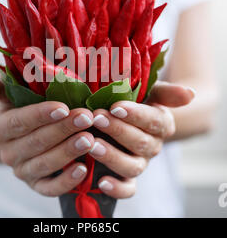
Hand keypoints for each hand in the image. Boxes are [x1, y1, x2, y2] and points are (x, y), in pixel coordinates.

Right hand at [0, 74, 95, 196]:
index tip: (63, 107)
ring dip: (68, 152)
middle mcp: (8, 153)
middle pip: (36, 142)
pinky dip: (66, 181)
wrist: (24, 134)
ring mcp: (22, 171)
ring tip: (89, 139)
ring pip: (44, 164)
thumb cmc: (21, 107)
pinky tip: (82, 169)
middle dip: (62, 130)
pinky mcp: (37, 185)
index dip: (40, 115)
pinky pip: (50, 188)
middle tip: (86, 118)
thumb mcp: (7, 94)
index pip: (19, 122)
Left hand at [90, 81, 194, 198]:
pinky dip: (117, 188)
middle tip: (97, 118)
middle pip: (141, 143)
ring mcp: (141, 163)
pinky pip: (128, 189)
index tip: (115, 107)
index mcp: (162, 124)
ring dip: (112, 156)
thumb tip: (189, 94)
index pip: (153, 121)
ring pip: (133, 166)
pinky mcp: (128, 178)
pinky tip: (102, 182)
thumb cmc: (136, 101)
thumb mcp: (150, 92)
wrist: (126, 118)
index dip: (135, 115)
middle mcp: (153, 146)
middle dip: (117, 130)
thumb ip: (167, 93)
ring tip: (92, 145)